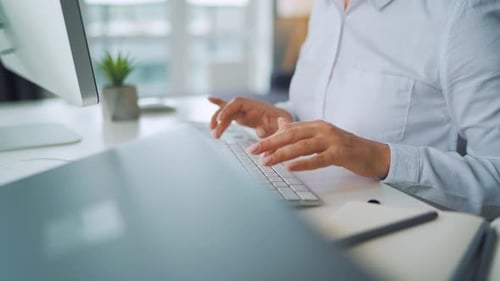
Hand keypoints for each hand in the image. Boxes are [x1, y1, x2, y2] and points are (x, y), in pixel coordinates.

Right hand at [208, 96, 292, 137]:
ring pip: (226, 112)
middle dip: (220, 119)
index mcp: (255, 106)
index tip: (222, 120)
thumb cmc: (281, 124)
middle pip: (229, 108)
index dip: (228, 110)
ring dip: (217, 120)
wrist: (284, 121)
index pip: (237, 104)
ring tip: (213, 134)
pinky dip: (218, 103)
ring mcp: (242, 110)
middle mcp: (247, 106)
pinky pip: (227, 110)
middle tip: (216, 133)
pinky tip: (208, 98)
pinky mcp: (240, 115)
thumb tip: (260, 132)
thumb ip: (269, 129)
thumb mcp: (278, 128)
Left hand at [247, 118, 390, 177]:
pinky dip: (304, 163)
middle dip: (270, 143)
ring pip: (302, 146)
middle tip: (253, 152)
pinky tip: (291, 167)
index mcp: (316, 125)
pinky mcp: (341, 153)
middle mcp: (322, 129)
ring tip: (267, 161)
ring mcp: (332, 140)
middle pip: (291, 135)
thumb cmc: (346, 147)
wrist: (374, 154)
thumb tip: (281, 125)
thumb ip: (301, 132)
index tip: (254, 147)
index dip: (270, 138)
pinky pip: (319, 158)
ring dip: (282, 154)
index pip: (288, 131)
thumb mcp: (322, 136)